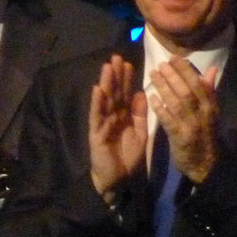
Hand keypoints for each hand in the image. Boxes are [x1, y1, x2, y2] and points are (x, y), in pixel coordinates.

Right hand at [89, 55, 147, 199]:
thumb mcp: (140, 132)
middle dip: (115, 76)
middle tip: (116, 57)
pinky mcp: (96, 134)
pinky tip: (97, 90)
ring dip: (105, 84)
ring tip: (107, 67)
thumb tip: (140, 93)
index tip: (129, 63)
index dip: (126, 79)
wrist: (121, 180)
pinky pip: (97, 117)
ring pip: (104, 101)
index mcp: (123, 116)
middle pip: (114, 93)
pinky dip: (97, 103)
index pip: (124, 94)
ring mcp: (102, 124)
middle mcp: (112, 117)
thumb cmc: (129, 157)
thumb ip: (140, 114)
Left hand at [149, 56, 217, 183]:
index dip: (186, 70)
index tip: (174, 58)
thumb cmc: (204, 134)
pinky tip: (151, 97)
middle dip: (173, 76)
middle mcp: (203, 114)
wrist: (205, 164)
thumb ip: (209, 90)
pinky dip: (160, 108)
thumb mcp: (210, 112)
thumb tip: (212, 69)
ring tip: (152, 75)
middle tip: (160, 64)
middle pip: (187, 91)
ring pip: (177, 103)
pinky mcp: (180, 138)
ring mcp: (191, 126)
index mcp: (211, 106)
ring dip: (164, 87)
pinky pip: (169, 120)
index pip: (199, 83)